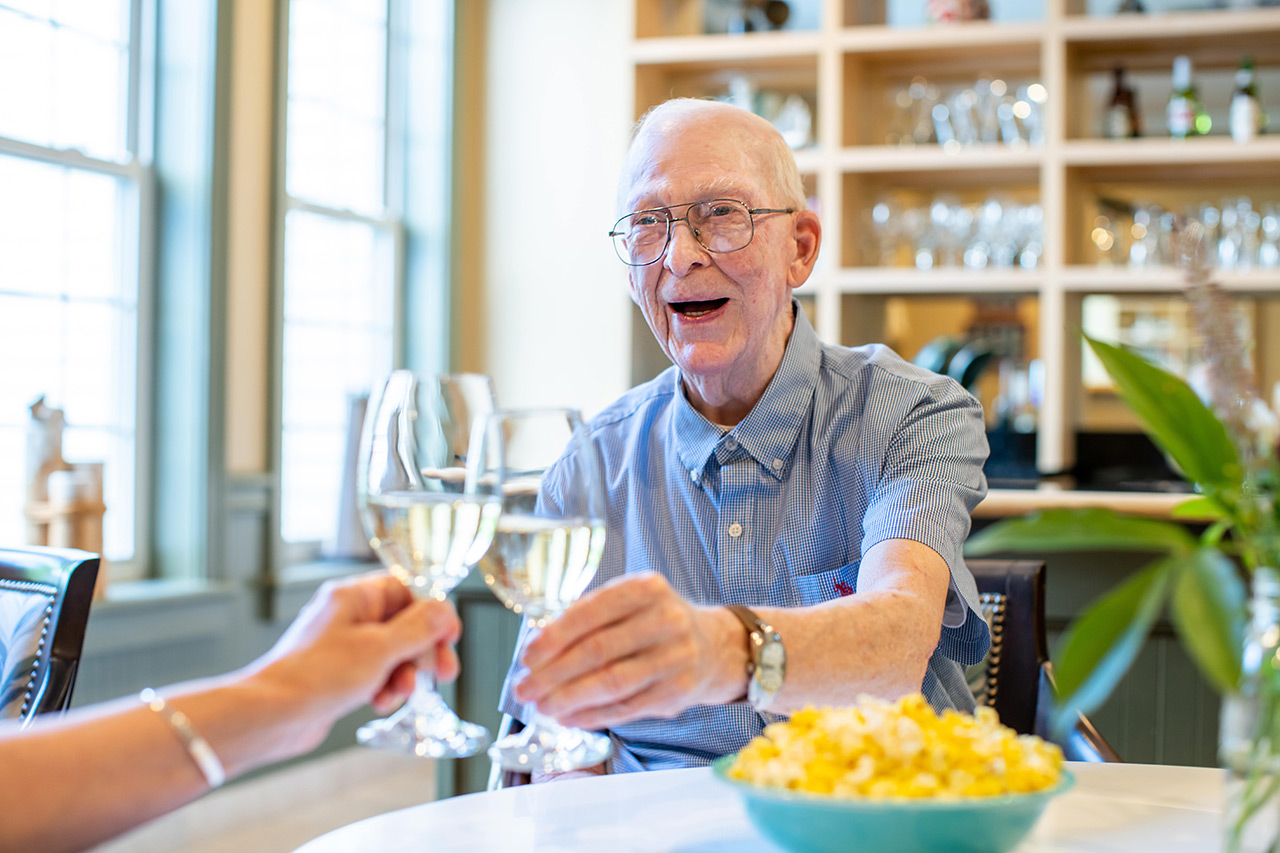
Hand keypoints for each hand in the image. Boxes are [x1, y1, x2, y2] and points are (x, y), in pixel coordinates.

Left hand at [248, 572, 461, 751]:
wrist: (272, 715)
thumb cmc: (314, 676)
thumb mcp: (379, 649)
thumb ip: (418, 628)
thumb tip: (444, 610)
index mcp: (355, 597)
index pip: (407, 589)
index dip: (433, 612)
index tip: (450, 635)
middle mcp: (348, 616)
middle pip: (404, 623)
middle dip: (424, 650)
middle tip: (442, 671)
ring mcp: (343, 645)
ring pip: (393, 652)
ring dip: (405, 673)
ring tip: (401, 692)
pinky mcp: (339, 672)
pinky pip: (376, 672)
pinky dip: (386, 686)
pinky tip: (381, 701)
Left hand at [514, 572, 745, 728]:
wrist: (712, 645)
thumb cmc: (653, 622)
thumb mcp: (629, 602)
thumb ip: (588, 617)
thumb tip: (537, 650)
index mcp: (646, 588)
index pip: (591, 611)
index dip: (554, 636)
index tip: (527, 656)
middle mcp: (666, 619)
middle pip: (598, 650)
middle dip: (554, 673)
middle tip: (524, 688)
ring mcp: (676, 657)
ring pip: (612, 683)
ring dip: (570, 699)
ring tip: (542, 706)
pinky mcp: (678, 691)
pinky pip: (627, 708)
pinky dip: (593, 715)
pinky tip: (570, 717)